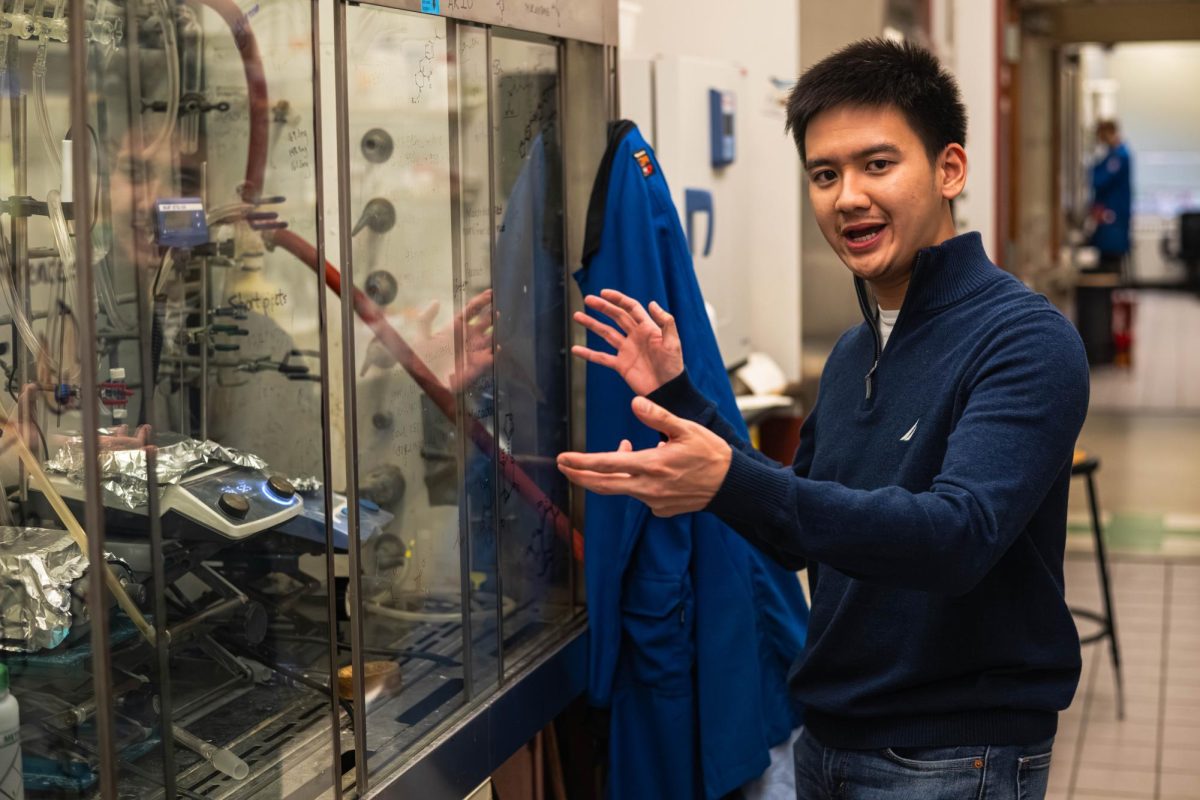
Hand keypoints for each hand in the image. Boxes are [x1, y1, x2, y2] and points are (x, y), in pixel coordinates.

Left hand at [557, 396, 730, 516]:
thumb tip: (634, 402)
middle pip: (603, 485)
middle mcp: (648, 487)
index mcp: (652, 465)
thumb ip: (658, 416)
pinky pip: (640, 495)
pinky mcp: (661, 509)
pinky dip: (636, 480)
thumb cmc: (710, 453)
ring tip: (624, 447)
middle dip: (579, 475)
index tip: (563, 459)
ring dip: (615, 471)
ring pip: (622, 487)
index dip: (581, 462)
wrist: (732, 485)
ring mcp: (654, 502)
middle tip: (563, 466)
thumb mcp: (686, 428)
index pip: (607, 464)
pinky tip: (649, 468)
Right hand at [572, 289, 682, 395]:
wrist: (667, 390)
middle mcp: (635, 336)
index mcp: (647, 328)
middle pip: (616, 317)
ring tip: (577, 316)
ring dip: (592, 324)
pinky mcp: (621, 365)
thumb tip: (652, 303)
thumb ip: (665, 322)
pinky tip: (576, 349)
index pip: (630, 308)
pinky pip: (601, 357)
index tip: (604, 293)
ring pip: (606, 333)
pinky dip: (588, 353)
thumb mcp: (673, 343)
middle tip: (588, 299)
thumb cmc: (673, 366)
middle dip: (602, 307)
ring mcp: (626, 350)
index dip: (618, 299)